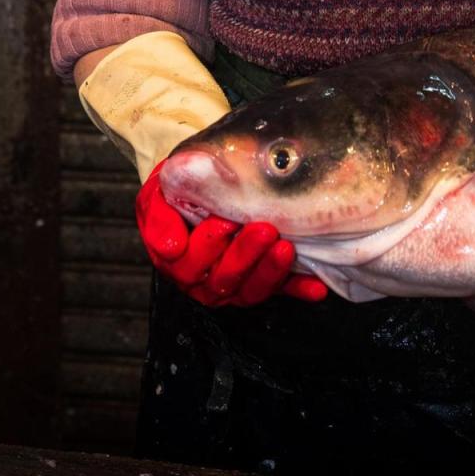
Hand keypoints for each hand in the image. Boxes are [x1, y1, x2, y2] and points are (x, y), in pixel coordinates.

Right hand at [136, 161, 327, 305]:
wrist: (201, 183)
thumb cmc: (179, 189)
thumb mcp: (158, 194)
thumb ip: (158, 216)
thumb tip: (171, 246)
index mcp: (176, 260)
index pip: (188, 262)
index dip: (207, 245)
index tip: (226, 221)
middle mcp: (203, 279)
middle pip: (221, 279)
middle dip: (243, 255)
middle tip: (263, 230)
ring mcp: (233, 285)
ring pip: (250, 290)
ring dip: (270, 271)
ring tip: (286, 247)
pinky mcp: (261, 284)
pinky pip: (280, 292)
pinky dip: (298, 289)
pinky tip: (316, 288)